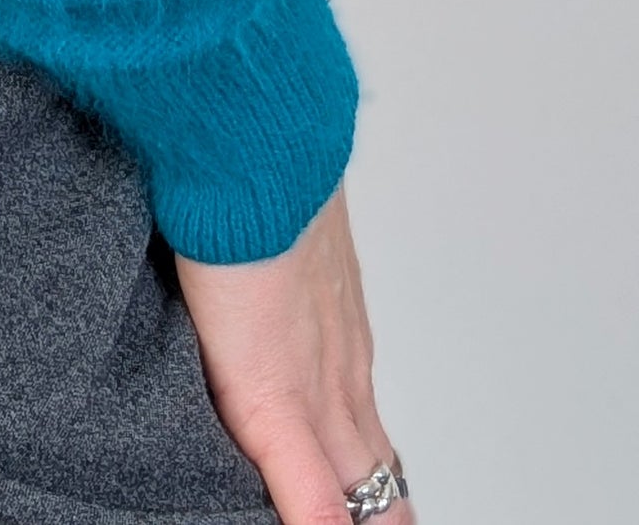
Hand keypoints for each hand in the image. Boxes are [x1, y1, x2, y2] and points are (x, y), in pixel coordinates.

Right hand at [175, 184, 410, 524]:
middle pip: (373, 472)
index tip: (388, 504)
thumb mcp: (271, 227)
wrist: (252, 151)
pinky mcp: (279, 406)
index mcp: (339, 334)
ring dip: (365, 520)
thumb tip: (250, 238)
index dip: (375, 476)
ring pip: (356, 492)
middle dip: (383, 512)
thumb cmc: (252, 175)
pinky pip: (312, 500)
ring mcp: (319, 393)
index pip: (366, 428)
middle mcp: (341, 371)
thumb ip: (265, 258)